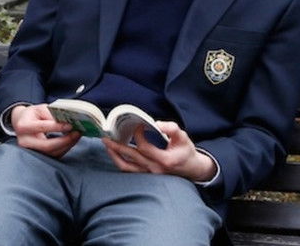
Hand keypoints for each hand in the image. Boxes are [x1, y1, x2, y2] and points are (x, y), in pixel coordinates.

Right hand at [11, 104, 80, 157]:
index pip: (42, 128)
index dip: (57, 127)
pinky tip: (71, 141)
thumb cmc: (33, 115)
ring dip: (67, 145)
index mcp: (23, 126)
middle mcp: (24, 141)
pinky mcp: (38, 156)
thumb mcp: (40, 108)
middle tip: (77, 133)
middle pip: (47, 146)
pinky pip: (54, 155)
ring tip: (76, 135)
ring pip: (52, 153)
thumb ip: (52, 114)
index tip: (70, 125)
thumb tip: (67, 121)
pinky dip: (64, 148)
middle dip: (64, 141)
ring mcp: (30, 151)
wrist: (22, 123)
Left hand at [102, 121, 216, 181]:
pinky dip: (120, 162)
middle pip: (131, 157)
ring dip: (115, 156)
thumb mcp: (183, 137)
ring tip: (107, 146)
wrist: (192, 169)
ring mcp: (150, 174)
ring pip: (127, 167)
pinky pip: (130, 171)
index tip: (137, 126)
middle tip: (106, 138)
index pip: (144, 147)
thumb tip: (156, 124)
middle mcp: (155, 169)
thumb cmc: (186, 152)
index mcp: (164, 160)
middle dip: (117, 147)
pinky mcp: (147, 176)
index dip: (138, 135)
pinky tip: (114, 154)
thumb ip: (171, 128)